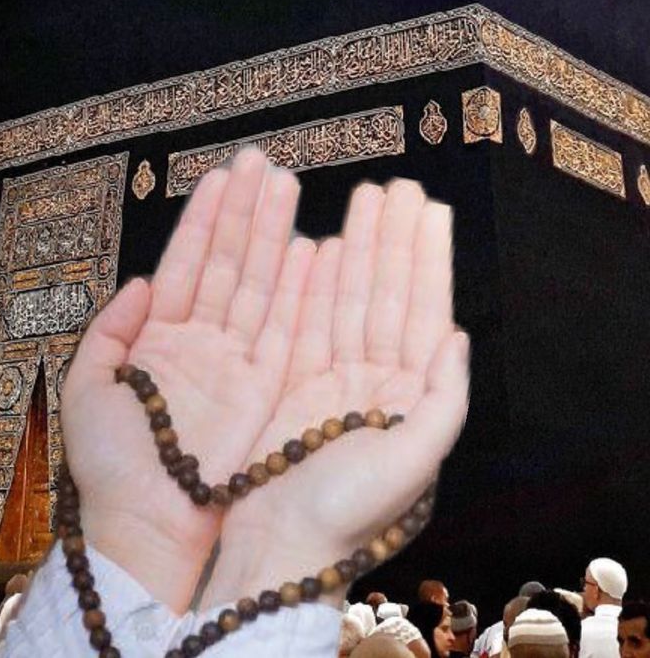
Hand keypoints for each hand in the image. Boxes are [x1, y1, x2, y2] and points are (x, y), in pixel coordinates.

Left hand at [60, 149, 314, 609]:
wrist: (146, 529)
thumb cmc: (110, 469)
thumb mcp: (89, 391)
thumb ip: (110, 331)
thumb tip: (140, 281)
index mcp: (161, 339)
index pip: (187, 264)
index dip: (204, 219)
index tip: (222, 176)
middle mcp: (204, 342)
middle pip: (229, 263)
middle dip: (245, 212)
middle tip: (263, 162)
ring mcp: (237, 362)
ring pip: (258, 284)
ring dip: (272, 235)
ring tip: (286, 185)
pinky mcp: (266, 388)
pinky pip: (285, 328)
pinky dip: (298, 289)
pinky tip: (311, 248)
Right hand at [203, 179, 469, 603]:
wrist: (277, 552)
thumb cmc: (346, 519)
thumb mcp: (409, 468)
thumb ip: (442, 403)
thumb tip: (458, 336)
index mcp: (408, 398)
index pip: (421, 310)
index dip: (425, 258)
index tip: (427, 209)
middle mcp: (374, 381)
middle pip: (385, 293)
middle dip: (391, 238)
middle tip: (396, 184)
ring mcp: (333, 379)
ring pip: (348, 297)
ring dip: (356, 248)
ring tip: (363, 198)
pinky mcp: (294, 383)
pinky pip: (308, 319)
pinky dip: (313, 281)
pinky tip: (319, 244)